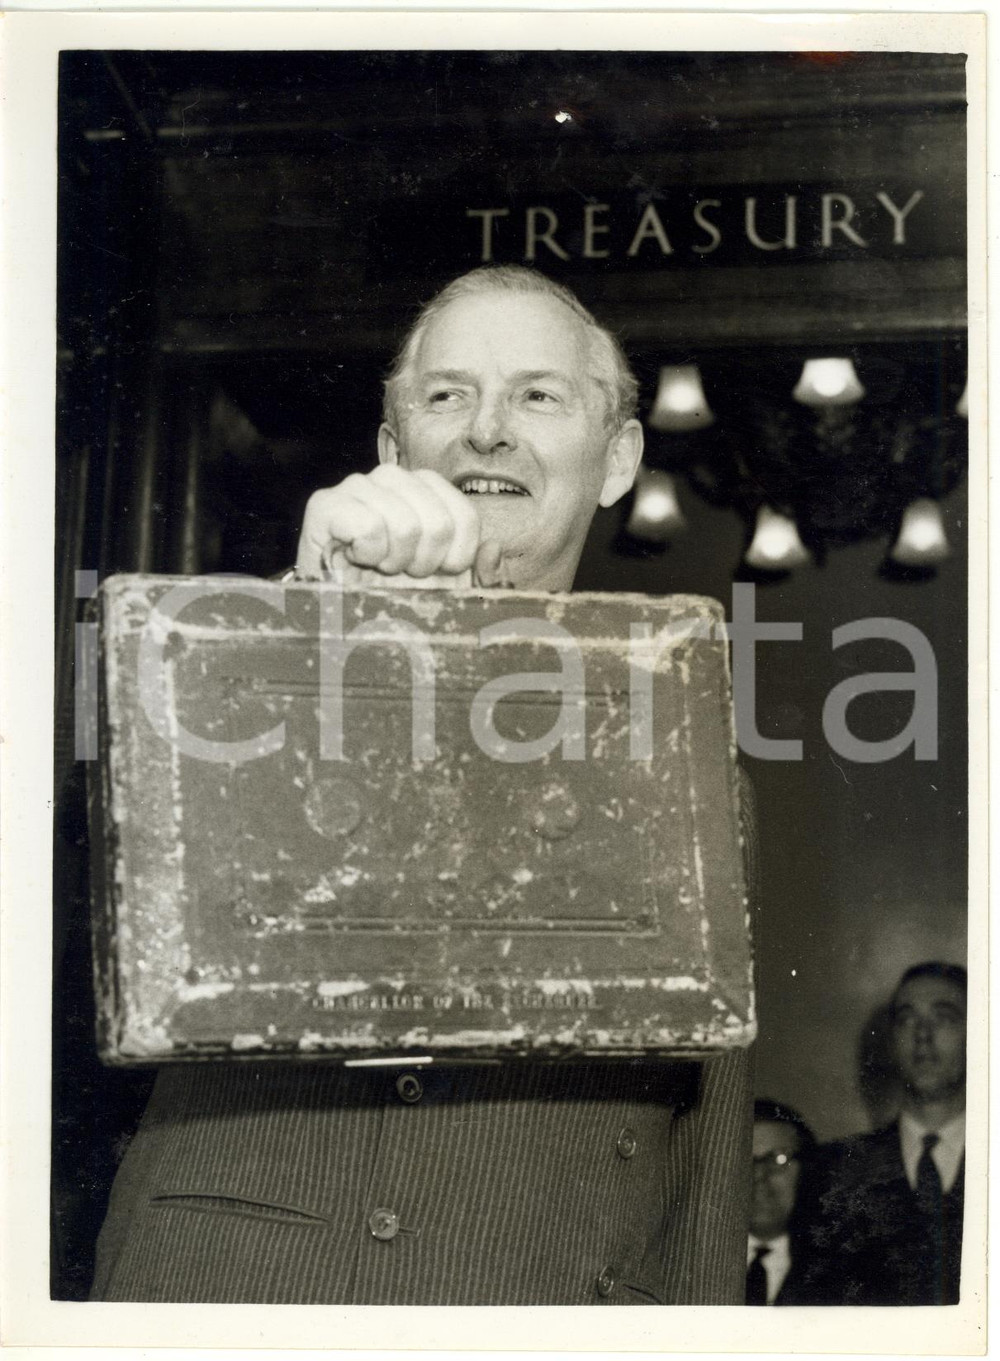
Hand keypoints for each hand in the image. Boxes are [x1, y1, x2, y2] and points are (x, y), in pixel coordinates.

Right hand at [296, 465, 507, 586]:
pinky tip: (356, 558)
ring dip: (393, 560)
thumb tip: (494, 548)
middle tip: (400, 571)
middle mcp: (393, 478)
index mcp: (426, 490)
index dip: (455, 558)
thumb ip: (480, 575)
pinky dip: (368, 553)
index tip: (433, 572)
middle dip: (423, 562)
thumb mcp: (448, 589)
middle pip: (437, 522)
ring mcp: (357, 486)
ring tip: (378, 565)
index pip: (465, 517)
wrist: (339, 616)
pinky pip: (368, 526)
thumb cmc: (394, 595)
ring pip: (403, 524)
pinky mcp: (325, 504)